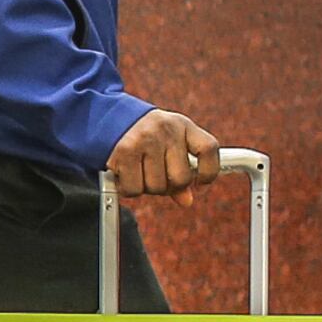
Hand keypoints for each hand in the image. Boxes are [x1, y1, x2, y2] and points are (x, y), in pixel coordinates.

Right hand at [106, 107, 220, 198]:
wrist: (113, 119)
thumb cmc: (149, 138)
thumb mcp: (170, 146)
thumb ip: (182, 172)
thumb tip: (187, 201)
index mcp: (184, 125)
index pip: (208, 149)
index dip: (208, 173)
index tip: (199, 184)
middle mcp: (167, 129)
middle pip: (181, 178)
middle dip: (170, 186)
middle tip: (159, 177)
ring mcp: (145, 139)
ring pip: (156, 187)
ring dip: (148, 188)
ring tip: (140, 173)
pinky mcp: (125, 151)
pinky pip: (134, 189)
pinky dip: (130, 190)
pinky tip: (127, 176)